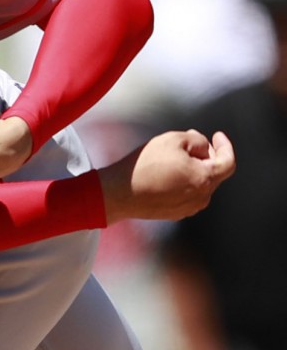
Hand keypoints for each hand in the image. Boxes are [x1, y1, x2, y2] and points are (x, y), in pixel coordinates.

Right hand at [99, 130, 234, 223]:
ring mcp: (188, 208)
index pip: (228, 163)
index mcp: (205, 179)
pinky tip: (166, 173)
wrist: (120, 193)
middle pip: (214, 173)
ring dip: (194, 169)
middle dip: (207, 155)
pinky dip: (183, 181)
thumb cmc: (146, 166)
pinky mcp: (175, 213)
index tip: (218, 136)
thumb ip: (195, 140)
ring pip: (200, 184)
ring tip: (175, 157)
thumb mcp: (172, 140)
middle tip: (193, 141)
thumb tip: (203, 147)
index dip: (225, 146)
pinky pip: (187, 194)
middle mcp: (201, 197)